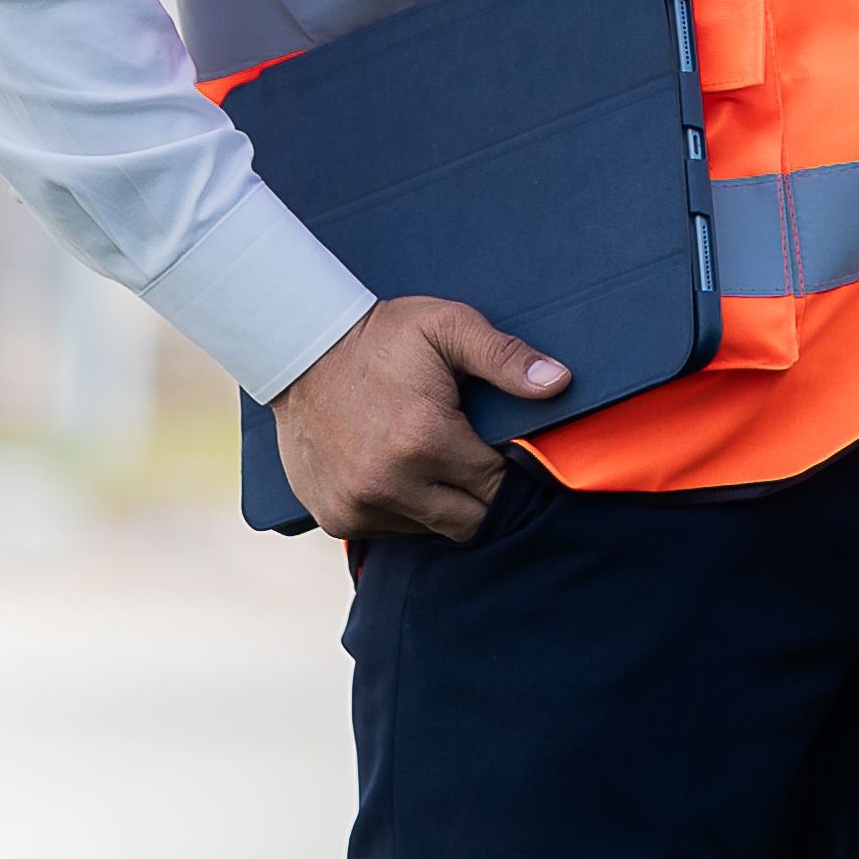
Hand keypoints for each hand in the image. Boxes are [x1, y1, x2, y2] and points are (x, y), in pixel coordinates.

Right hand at [272, 297, 564, 543]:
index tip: (495, 443)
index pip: (496, 484)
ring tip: (427, 455)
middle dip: (479, 493)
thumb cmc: (382, 337)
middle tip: (465, 452)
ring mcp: (359, 506)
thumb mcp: (448, 327)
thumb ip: (506, 357)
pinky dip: (405, 509)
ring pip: (433, 530)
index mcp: (424, 440)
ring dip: (442, 503)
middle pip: (470, 521)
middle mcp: (390, 484)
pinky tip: (396, 469)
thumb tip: (559, 382)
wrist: (299, 350)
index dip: (504, 465)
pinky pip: (393, 532)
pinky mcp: (337, 518)